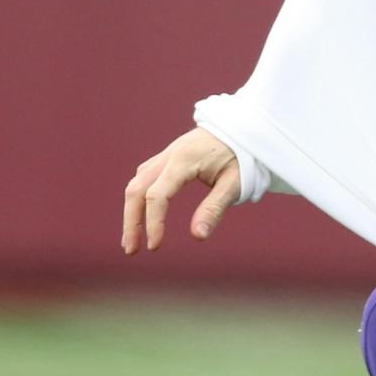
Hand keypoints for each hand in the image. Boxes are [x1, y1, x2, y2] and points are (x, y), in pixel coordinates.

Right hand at [122, 126, 241, 253]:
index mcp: (184, 160)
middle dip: (131, 221)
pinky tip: (141, 215)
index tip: (155, 247)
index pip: (157, 195)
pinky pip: (145, 176)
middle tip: (131, 251)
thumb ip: (215, 208)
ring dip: (131, 211)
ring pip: (137, 182)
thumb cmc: (243, 154)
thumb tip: (198, 236)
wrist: (245, 125)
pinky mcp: (169, 157)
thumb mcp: (235, 183)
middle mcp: (169, 155)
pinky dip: (139, 197)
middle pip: (137, 189)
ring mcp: (167, 154)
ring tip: (133, 240)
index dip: (153, 222)